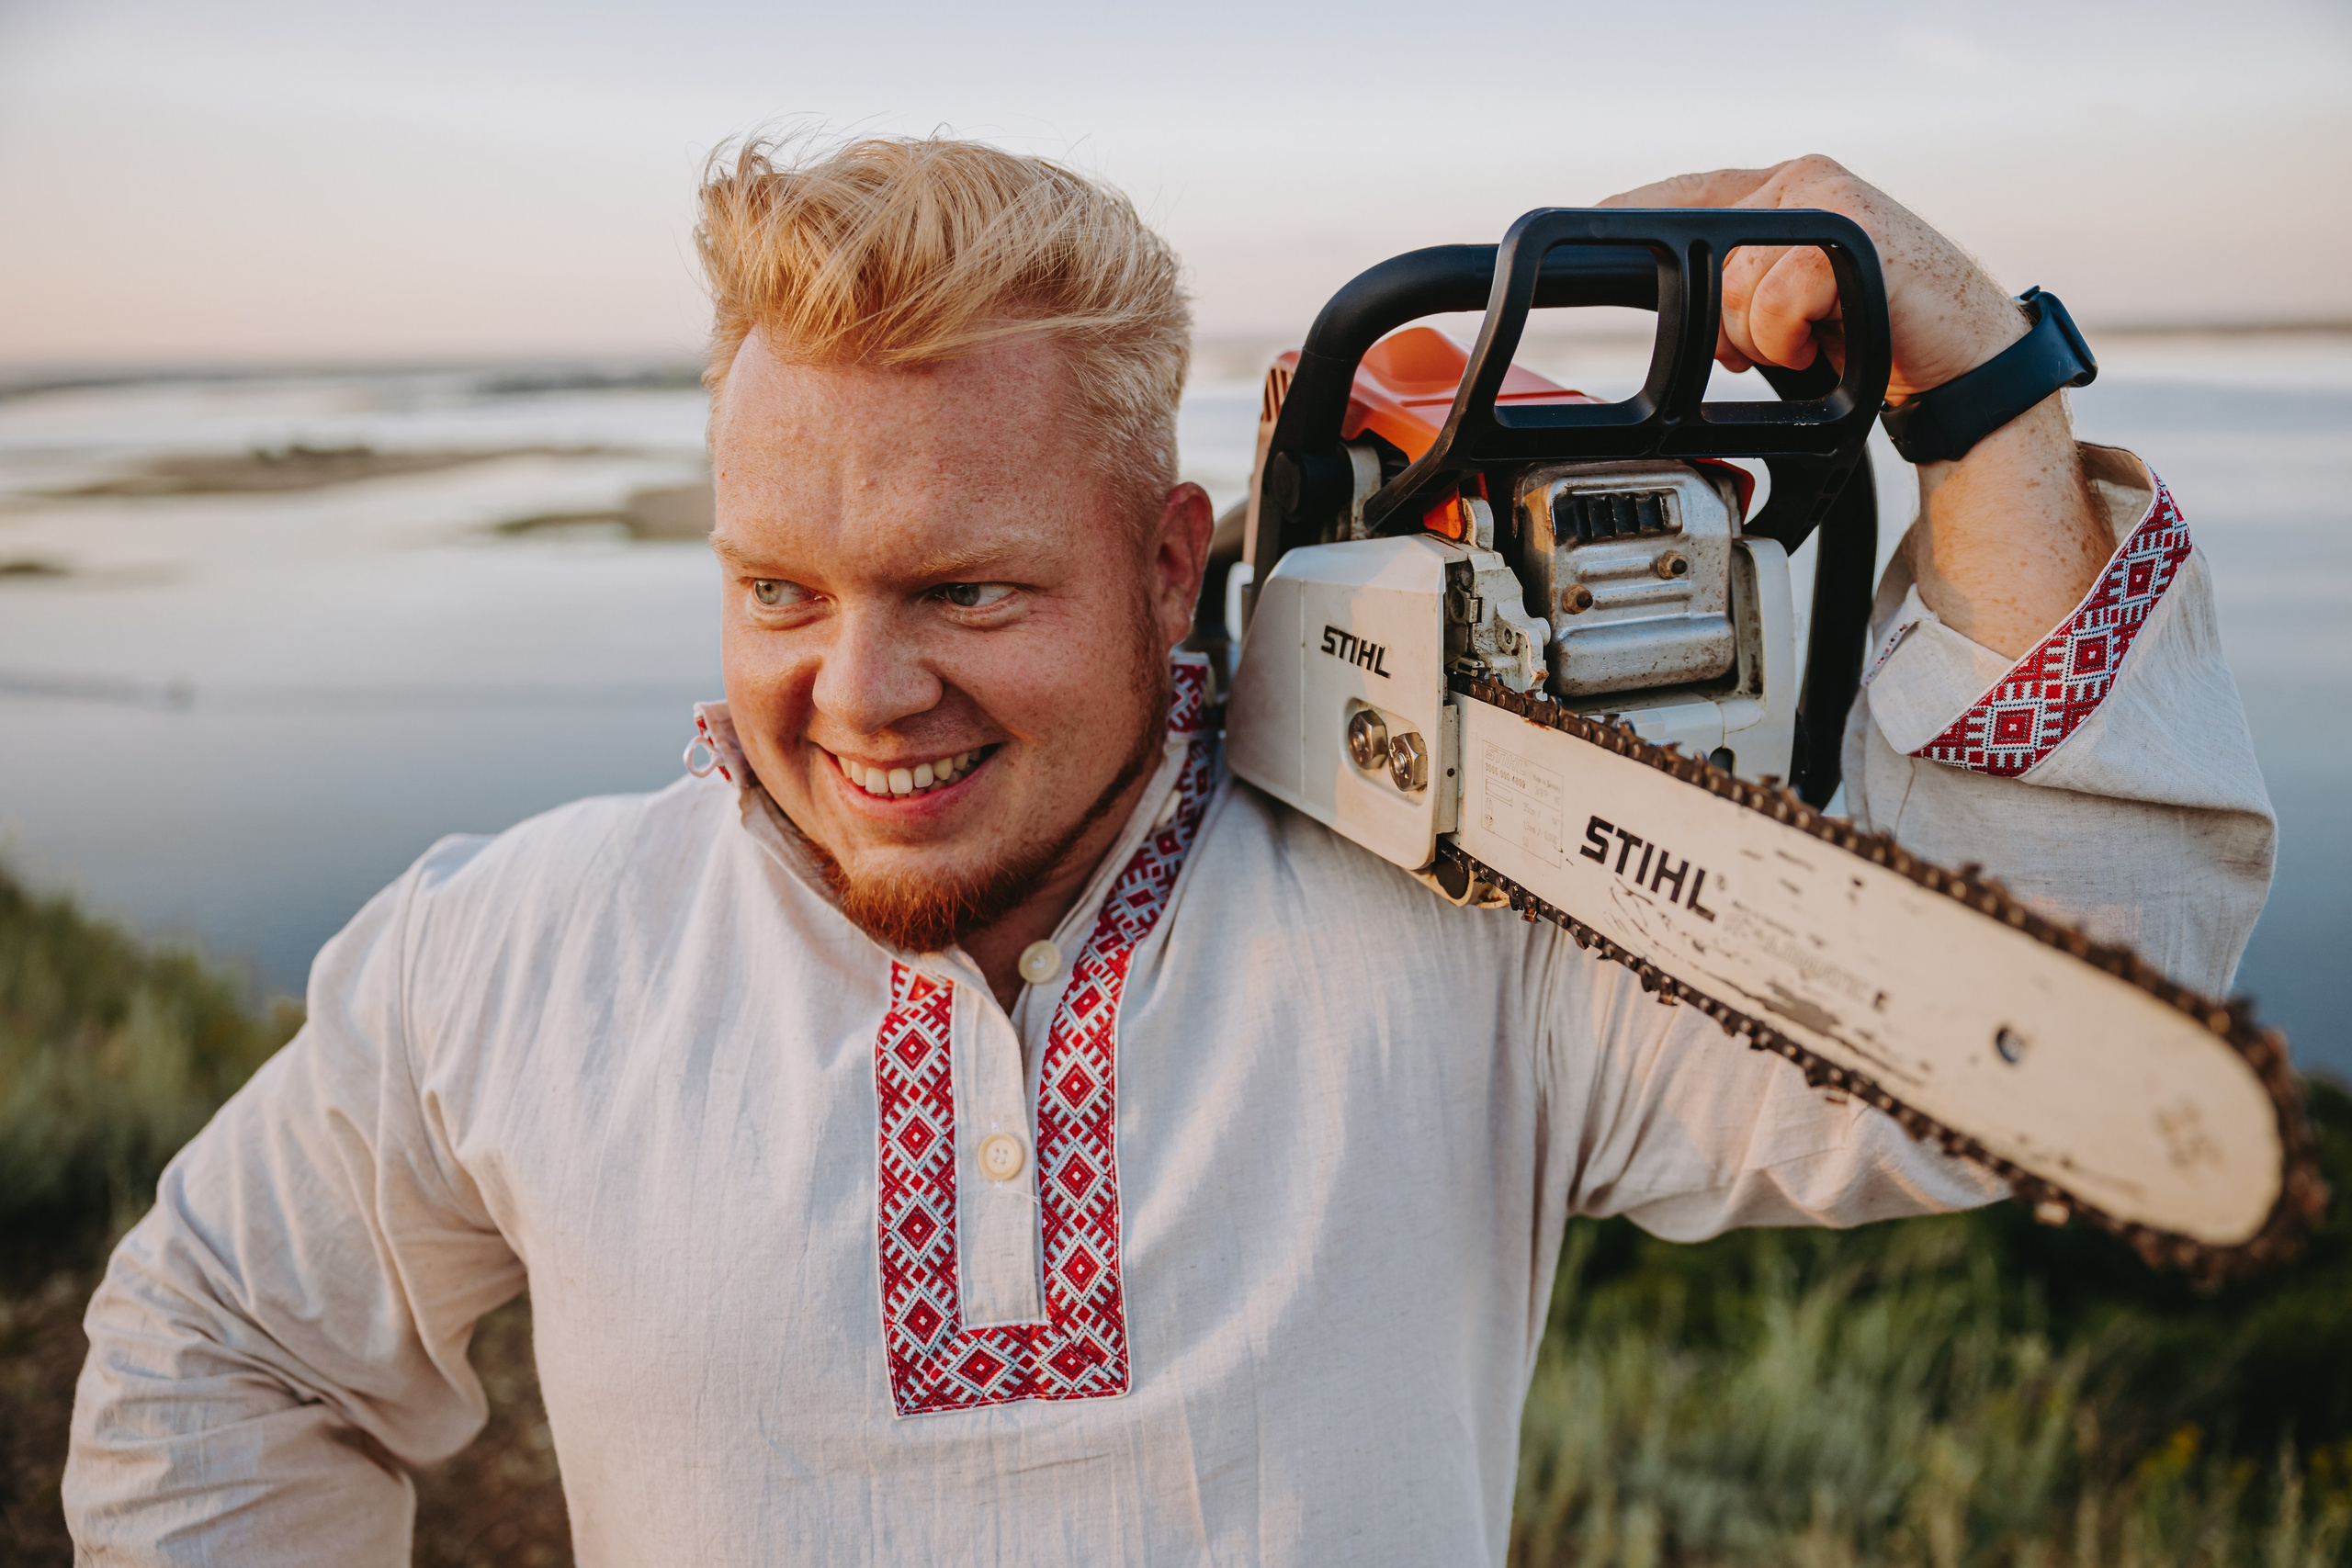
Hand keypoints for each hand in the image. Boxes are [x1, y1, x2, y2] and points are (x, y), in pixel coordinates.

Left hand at [1601, 156, 2110, 660]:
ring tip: (1811, 340)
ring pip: (1733, 283)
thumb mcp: (1783, 310)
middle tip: (1765, 346)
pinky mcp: (1853, 235)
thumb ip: (1732, 288)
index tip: (1588, 230)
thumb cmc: (1870, 336)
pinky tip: (1827, 340)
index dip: (1629, 215)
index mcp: (1779, 192)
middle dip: (1722, 320)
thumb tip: (1669, 309)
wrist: (1962, 358)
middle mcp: (1800, 184)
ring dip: (1761, 337)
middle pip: (1700, 254)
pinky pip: (1774, 300)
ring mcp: (1828, 204)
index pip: (1684, 194)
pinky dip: (1789, 338)